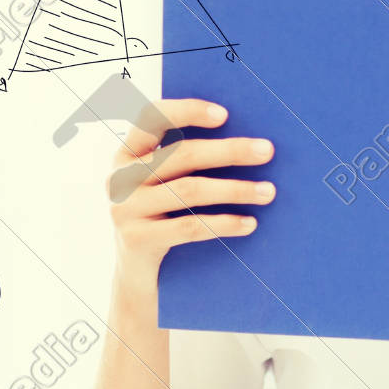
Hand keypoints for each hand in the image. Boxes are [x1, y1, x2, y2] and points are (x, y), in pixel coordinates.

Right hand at [108, 98, 274, 310]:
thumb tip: (248, 140)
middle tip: (267, 151)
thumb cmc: (164, 218)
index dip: (187, 111)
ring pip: (190, 190)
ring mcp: (124, 209)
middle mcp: (120, 177)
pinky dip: (224, 223)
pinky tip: (250, 223)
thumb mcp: (165, 184)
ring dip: (235, 189)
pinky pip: (190, 227)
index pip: (150, 117)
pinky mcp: (136, 240)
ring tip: (268, 191)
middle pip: (182, 155)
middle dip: (230, 151)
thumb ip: (186, 160)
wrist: (140, 277)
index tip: (225, 115)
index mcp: (126, 153)